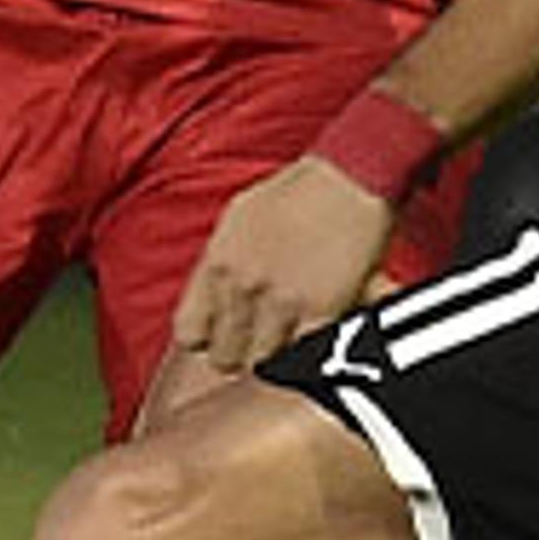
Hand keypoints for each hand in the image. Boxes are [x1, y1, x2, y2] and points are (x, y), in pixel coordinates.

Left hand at [169, 156, 397, 377]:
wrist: (349, 176)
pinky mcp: (319, 311)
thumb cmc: (298, 191)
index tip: (227, 334)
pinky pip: (301, 358)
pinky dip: (308, 356)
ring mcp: (278, 301)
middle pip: (224, 356)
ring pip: (261, 363)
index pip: (190, 333)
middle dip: (244, 353)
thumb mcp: (239, 218)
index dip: (209, 340)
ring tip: (292, 339)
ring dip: (277, 356)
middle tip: (266, 341)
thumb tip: (213, 292)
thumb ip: (222, 260)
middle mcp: (241, 286)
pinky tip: (317, 340)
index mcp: (217, 262)